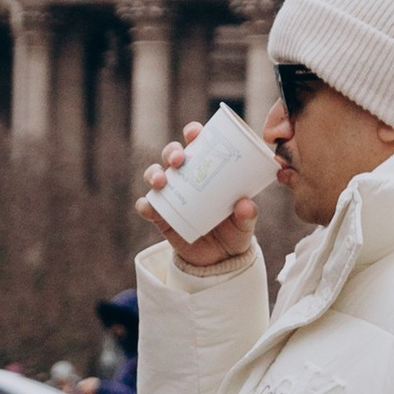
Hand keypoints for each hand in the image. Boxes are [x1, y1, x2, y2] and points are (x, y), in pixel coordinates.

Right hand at [139, 117, 257, 269]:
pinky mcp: (160, 216)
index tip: (194, 132)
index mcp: (207, 169)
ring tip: (161, 182)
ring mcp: (171, 195)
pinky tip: (149, 206)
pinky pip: (147, 206)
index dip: (192, 132)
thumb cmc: (234, 231)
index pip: (198, 143)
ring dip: (154, 173)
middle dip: (172, 152)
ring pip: (154, 174)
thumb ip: (248, 214)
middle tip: (178, 160)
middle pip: (172, 155)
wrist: (219, 260)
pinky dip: (145, 205)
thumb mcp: (245, 223)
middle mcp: (185, 177)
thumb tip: (245, 204)